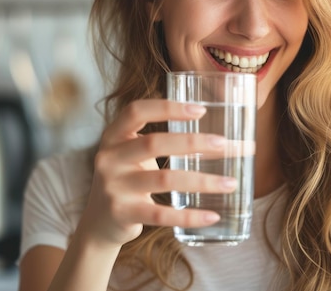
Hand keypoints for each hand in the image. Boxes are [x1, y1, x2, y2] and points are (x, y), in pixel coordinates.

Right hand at [81, 99, 235, 247]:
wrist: (99, 222)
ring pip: (164, 179)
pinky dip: (190, 216)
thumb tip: (224, 141)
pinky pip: (161, 215)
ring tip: (230, 183)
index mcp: (114, 136)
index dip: (168, 107)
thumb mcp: (134, 155)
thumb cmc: (129, 180)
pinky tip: (212, 216)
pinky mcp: (122, 213)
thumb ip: (165, 143)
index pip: (136, 111)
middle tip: (223, 144)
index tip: (201, 109)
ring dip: (202, 181)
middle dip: (192, 142)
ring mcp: (114, 187)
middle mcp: (110, 158)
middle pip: (153, 143)